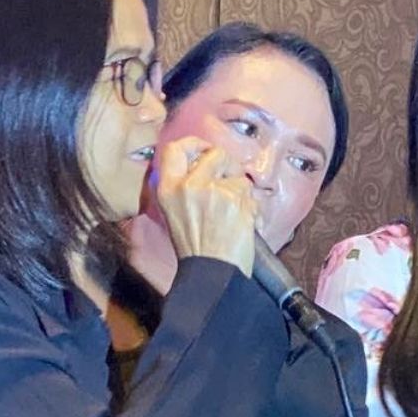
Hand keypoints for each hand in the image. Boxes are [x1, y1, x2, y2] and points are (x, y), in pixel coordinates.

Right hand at [151, 137, 255, 272]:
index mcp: (167, 189)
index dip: (194, 144)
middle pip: (215, 153)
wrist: (213, 273)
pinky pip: (249, 192)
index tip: (205, 150)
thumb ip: (185, 187)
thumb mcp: (176, 213)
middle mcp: (187, 185)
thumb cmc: (197, 249)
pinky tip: (242, 223)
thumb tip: (205, 164)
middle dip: (228, 164)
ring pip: (237, 174)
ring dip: (241, 191)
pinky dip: (250, 206)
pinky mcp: (234, 199)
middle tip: (230, 181)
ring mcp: (212, 190)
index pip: (173, 148)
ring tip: (233, 214)